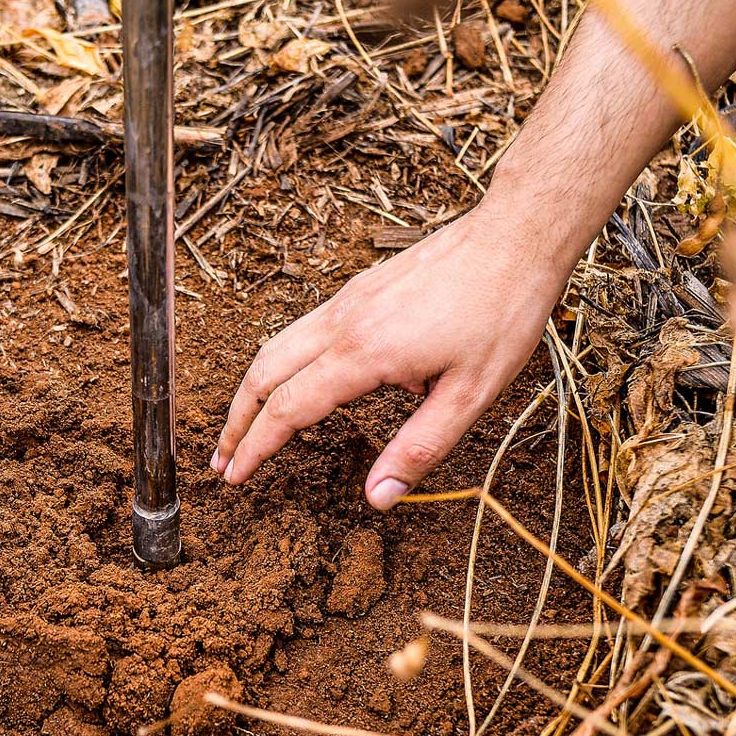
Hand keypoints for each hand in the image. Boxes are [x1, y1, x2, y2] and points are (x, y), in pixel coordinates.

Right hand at [211, 200, 565, 509]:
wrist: (514, 236)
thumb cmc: (501, 312)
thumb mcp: (471, 395)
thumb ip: (419, 448)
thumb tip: (378, 499)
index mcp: (365, 354)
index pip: (289, 409)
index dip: (256, 447)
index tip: (234, 477)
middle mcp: (343, 323)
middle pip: (264, 374)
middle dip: (236, 421)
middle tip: (221, 461)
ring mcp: (347, 301)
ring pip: (276, 346)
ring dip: (252, 389)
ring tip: (243, 425)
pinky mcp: (359, 288)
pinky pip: (302, 329)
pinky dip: (279, 361)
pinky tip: (296, 382)